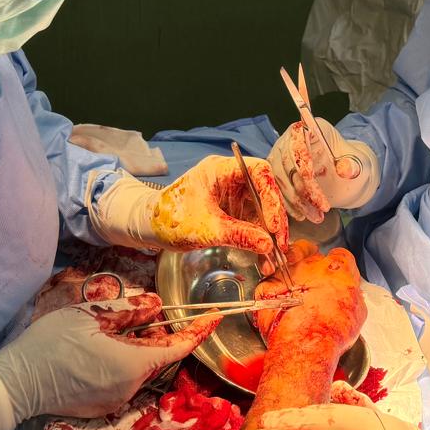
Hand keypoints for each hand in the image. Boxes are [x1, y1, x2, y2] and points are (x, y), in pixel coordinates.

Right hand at [0, 295, 217, 429]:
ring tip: (124, 327)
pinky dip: (125, 363)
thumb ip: (128, 312)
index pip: (178, 348)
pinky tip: (107, 348)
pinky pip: (124, 381)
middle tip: (159, 312)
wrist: (16, 383)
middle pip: (159, 359)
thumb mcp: (89, 316)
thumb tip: (156, 308)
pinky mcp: (102, 408)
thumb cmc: (51, 343)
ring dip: (141, 349)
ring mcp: (116, 401)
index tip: (215, 315)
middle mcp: (131, 388)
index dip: (199, 331)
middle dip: (164, 336)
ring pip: (141, 370)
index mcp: (133, 364)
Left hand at [91, 157, 291, 274]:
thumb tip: (268, 245)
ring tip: (272, 260)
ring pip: (261, 212)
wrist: (149, 227)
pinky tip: (262, 259)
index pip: (260, 172)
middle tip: (280, 246)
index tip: (274, 224)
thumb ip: (238, 235)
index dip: (272, 196)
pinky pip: (251, 224)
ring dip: (268, 236)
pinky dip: (257, 241)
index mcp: (221, 169)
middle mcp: (230, 179)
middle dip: (274, 221)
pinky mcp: (231, 212)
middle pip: (265, 194)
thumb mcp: (206, 229)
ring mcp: (231, 195)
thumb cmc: (170, 218)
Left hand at [252, 241, 364, 350]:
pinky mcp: (268, 286)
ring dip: (290, 267)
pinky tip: (279, 300)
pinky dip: (272, 289)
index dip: (337, 264)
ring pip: (288, 259)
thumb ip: (353, 296)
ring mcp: (289, 273)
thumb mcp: (357, 313)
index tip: (334, 273)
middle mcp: (313, 265)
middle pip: (311, 252)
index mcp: (338, 269)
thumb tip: (350, 296)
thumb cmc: (331, 333)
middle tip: (311, 276)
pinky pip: (269, 280)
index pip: (340, 255)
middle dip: (311, 260)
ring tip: (293, 285)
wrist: (305, 346)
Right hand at [268, 120, 379, 222]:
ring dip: (295, 201)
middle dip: (301, 190)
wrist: (341, 171)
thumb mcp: (357, 163)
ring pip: (279, 179)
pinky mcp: (276, 171)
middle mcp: (290, 138)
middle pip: (286, 164)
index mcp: (310, 127)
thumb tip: (346, 169)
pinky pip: (275, 187)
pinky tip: (301, 214)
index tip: (314, 190)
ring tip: (314, 216)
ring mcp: (280, 154)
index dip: (304, 169)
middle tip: (320, 209)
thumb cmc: (348, 163)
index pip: (299, 147)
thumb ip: (353, 165)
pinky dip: (287, 203)